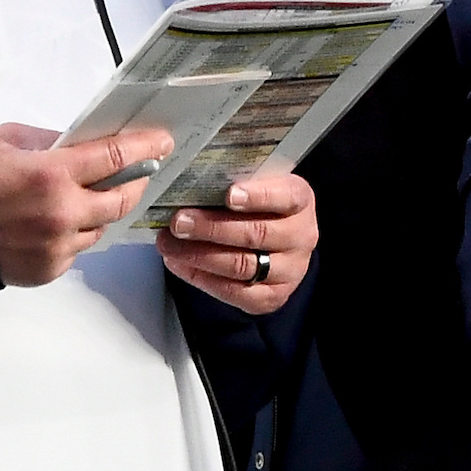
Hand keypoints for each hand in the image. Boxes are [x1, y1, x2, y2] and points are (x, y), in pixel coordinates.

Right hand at [0, 124, 172, 286]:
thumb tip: (87, 143)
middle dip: (135, 182)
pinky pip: (76, 250)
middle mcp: (61, 214)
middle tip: (138, 171)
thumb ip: (54, 141)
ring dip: (102, 211)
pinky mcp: (47, 271)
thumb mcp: (10, 139)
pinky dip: (75, 234)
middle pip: (122, 199)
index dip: (146, 147)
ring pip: (101, 229)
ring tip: (88, 197)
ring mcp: (56, 248)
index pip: (116, 156)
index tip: (162, 142)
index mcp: (51, 174)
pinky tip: (56, 222)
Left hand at [156, 172, 316, 313]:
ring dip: (199, 254)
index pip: (287, 196)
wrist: (274, 244)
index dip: (259, 196)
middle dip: (212, 227)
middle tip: (178, 221)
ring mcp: (289, 270)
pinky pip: (233, 292)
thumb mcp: (256, 184)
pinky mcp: (271, 297)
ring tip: (169, 243)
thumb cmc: (256, 205)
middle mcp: (301, 236)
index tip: (229, 194)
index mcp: (300, 200)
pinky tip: (177, 263)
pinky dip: (200, 277)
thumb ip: (235, 178)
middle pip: (257, 233)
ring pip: (242, 265)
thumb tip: (189, 172)